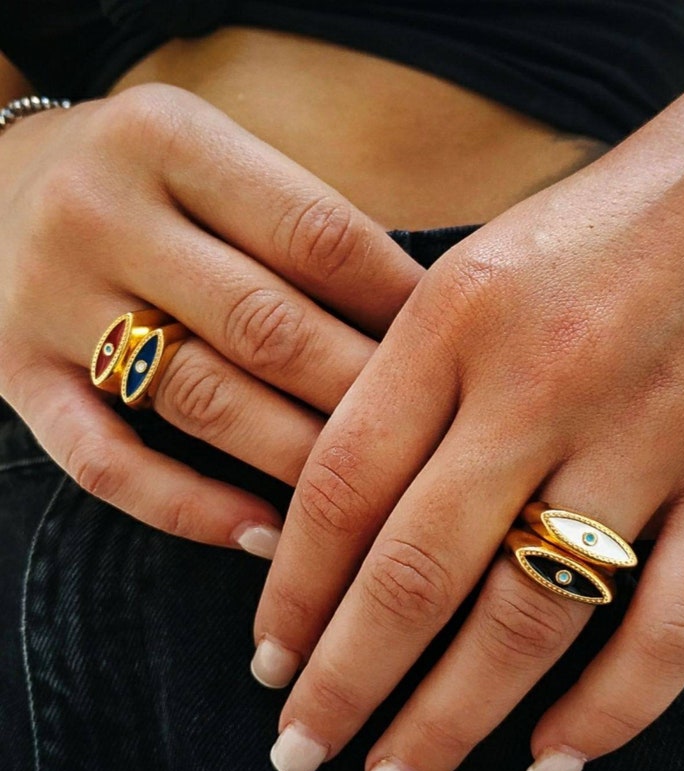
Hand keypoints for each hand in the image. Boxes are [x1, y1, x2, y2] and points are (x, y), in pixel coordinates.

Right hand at [0, 83, 420, 550]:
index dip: (400, 306)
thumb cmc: (141, 181)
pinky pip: (109, 465)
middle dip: (362, 395)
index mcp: (169, 140)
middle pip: (268, 326)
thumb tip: (419, 322)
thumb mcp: (209, 156)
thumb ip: (296, 222)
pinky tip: (264, 537)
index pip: (317, 236)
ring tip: (371, 504)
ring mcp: (50, 302)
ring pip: (201, 401)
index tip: (458, 358)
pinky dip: (192, 509)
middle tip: (436, 446)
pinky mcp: (16, 377)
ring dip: (297, 460)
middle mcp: (102, 213)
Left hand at [253, 42, 683, 770]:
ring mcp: (650, 437)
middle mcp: (541, 384)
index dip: (292, 596)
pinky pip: (673, 627)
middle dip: (346, 686)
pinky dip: (611, 712)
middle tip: (302, 757)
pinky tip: (554, 761)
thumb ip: (403, 389)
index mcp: (455, 321)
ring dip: (451, 722)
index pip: (340, 490)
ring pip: (530, 619)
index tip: (267, 667)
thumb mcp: (472, 275)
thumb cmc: (600, 226)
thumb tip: (336, 522)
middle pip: (416, 574)